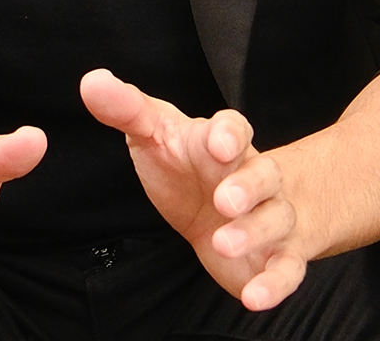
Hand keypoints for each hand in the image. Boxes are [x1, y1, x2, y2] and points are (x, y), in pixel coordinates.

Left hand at [80, 69, 304, 309]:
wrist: (225, 209)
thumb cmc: (187, 166)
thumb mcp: (154, 134)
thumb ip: (126, 110)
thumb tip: (91, 82)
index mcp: (224, 142)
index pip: (236, 128)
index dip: (229, 134)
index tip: (217, 144)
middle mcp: (255, 176)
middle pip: (265, 174)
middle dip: (248, 186)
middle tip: (222, 201)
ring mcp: (271, 216)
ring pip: (277, 220)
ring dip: (254, 233)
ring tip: (222, 244)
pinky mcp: (275, 256)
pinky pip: (288, 269)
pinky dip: (275, 284)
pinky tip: (255, 298)